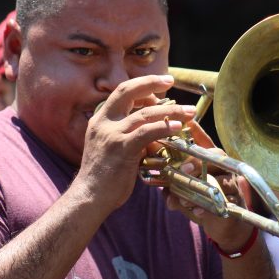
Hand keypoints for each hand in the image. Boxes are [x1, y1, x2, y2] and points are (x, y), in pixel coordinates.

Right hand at [76, 75, 197, 211]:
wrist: (89, 197)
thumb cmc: (102, 177)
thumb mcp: (109, 148)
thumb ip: (127, 135)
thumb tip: (152, 129)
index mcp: (100, 120)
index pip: (121, 92)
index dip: (141, 85)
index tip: (159, 83)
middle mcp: (104, 122)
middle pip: (128, 91)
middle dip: (151, 83)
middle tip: (171, 81)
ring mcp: (112, 134)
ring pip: (144, 113)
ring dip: (170, 111)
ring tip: (189, 112)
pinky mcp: (122, 148)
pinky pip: (147, 132)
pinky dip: (165, 127)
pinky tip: (178, 127)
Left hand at [163, 120, 254, 251]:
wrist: (227, 226)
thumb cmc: (203, 202)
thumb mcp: (185, 193)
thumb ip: (173, 188)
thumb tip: (163, 190)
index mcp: (210, 160)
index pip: (203, 141)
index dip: (195, 131)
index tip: (185, 122)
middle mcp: (223, 167)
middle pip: (213, 156)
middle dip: (195, 163)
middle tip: (182, 170)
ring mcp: (231, 183)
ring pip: (218, 179)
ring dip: (199, 189)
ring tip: (183, 198)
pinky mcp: (236, 200)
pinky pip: (222, 201)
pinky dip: (206, 208)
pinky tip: (196, 212)